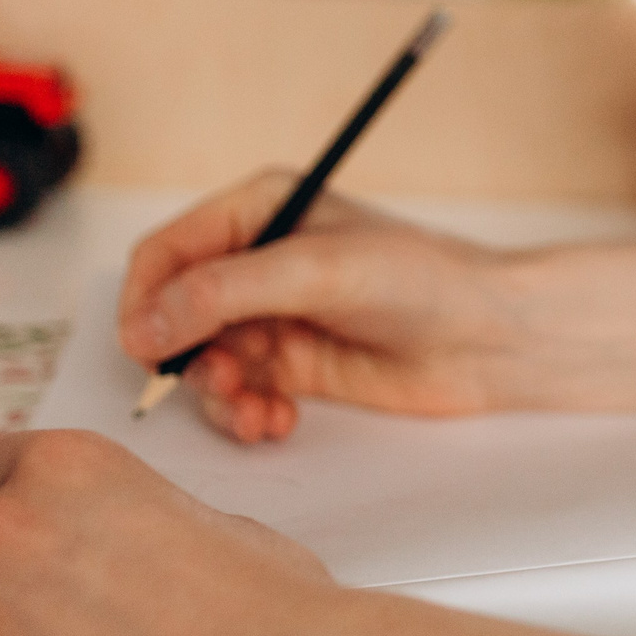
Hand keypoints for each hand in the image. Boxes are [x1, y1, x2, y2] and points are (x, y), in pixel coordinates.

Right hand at [119, 169, 541, 441]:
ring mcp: (275, 316)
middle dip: (187, 357)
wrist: (491, 338)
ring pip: (203, 362)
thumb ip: (226, 292)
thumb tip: (145, 323)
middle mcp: (260, 262)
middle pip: (175, 314)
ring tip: (256, 411)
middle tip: (223, 381)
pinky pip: (239, 394)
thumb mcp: (319, 272)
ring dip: (218, 394)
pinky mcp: (294, 365)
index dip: (144, 299)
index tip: (145, 347)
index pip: (166, 252)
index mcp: (260, 210)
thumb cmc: (425, 281)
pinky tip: (276, 424)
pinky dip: (246, 413)